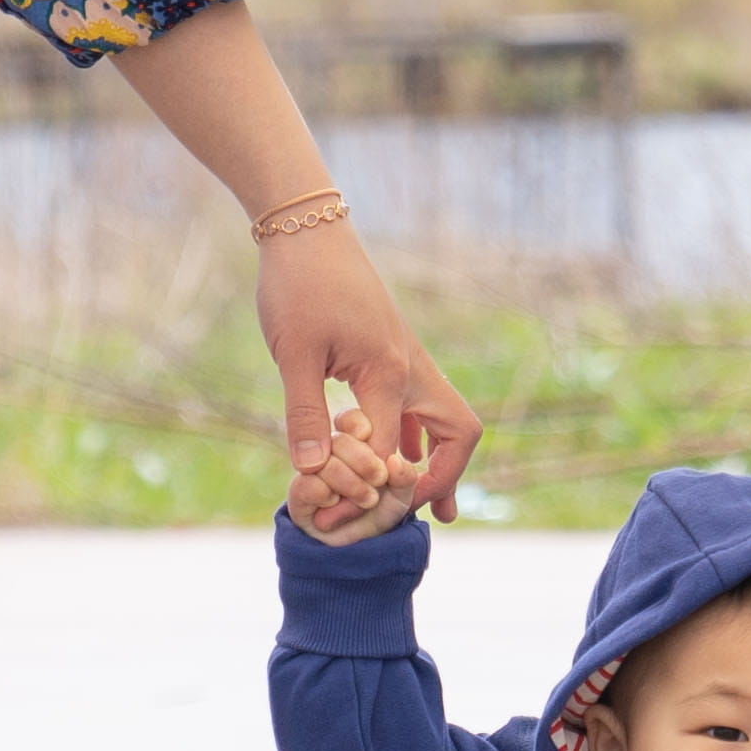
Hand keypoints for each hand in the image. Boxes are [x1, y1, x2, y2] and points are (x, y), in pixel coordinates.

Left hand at [254, 221, 480, 523]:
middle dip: (447, 477)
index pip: (394, 456)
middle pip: (456, 433)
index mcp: (390, 373)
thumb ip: (305, 413)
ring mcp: (404, 357)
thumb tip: (311, 471)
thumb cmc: (299, 285)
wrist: (306, 228)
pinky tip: (401, 454)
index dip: (370, 493)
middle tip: (434, 517)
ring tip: (428, 502)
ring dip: (438, 460)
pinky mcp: (390, 350)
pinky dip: (417, 434)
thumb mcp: (294, 352)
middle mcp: (409, 368)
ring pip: (441, 417)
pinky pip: (418, 403)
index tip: (337, 522)